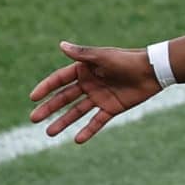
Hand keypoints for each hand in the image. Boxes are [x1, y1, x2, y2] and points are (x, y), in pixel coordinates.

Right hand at [27, 41, 161, 143]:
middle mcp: (88, 84)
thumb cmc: (126, 60)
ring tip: (48, 133)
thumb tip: (61, 45)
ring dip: (63, 122)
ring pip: (76, 112)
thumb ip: (82, 54)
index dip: (45, 88)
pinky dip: (88, 130)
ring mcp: (99, 97)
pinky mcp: (111, 108)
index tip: (32, 98)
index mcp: (84, 69)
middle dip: (49, 108)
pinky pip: (96, 121)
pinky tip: (77, 140)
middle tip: (33, 118)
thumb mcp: (103, 57)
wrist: (151, 71)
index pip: (59, 80)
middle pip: (64, 98)